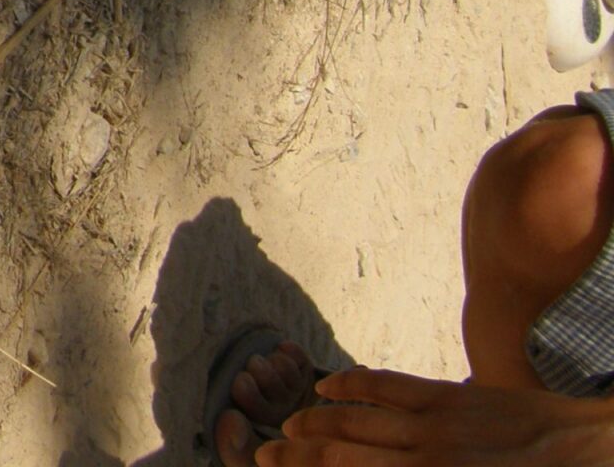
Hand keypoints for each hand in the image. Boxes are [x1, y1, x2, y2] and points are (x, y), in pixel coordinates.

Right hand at [250, 367, 613, 464]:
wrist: (597, 457)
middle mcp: (424, 460)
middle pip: (340, 454)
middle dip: (296, 457)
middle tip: (262, 457)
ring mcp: (436, 424)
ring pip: (356, 419)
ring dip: (315, 422)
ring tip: (288, 427)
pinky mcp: (453, 397)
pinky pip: (390, 385)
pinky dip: (353, 384)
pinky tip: (329, 385)